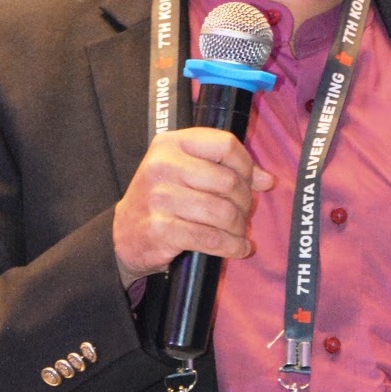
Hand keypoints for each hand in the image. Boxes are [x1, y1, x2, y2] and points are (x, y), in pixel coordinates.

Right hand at [112, 128, 273, 288]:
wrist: (124, 233)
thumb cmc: (161, 197)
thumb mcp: (184, 170)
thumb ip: (223, 168)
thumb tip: (266, 179)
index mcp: (171, 144)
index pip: (224, 144)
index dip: (246, 164)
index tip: (253, 180)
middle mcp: (163, 166)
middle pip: (228, 181)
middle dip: (245, 201)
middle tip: (244, 211)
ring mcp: (161, 198)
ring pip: (223, 212)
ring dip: (239, 226)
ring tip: (238, 230)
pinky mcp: (162, 230)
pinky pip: (211, 239)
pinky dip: (232, 247)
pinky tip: (238, 248)